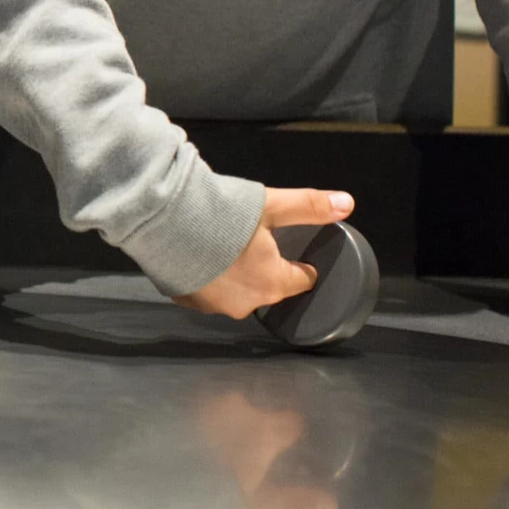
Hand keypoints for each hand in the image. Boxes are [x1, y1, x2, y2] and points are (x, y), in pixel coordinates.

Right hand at [173, 187, 355, 319]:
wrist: (161, 220)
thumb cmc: (218, 214)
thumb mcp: (270, 205)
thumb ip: (309, 206)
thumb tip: (346, 203)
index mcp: (273, 282)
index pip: (301, 280)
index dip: (299, 264)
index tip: (292, 253)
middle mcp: (246, 303)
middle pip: (266, 286)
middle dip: (260, 267)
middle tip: (247, 239)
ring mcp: (213, 305)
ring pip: (234, 291)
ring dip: (231, 274)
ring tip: (218, 244)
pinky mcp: (186, 301)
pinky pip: (204, 291)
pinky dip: (204, 276)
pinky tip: (196, 254)